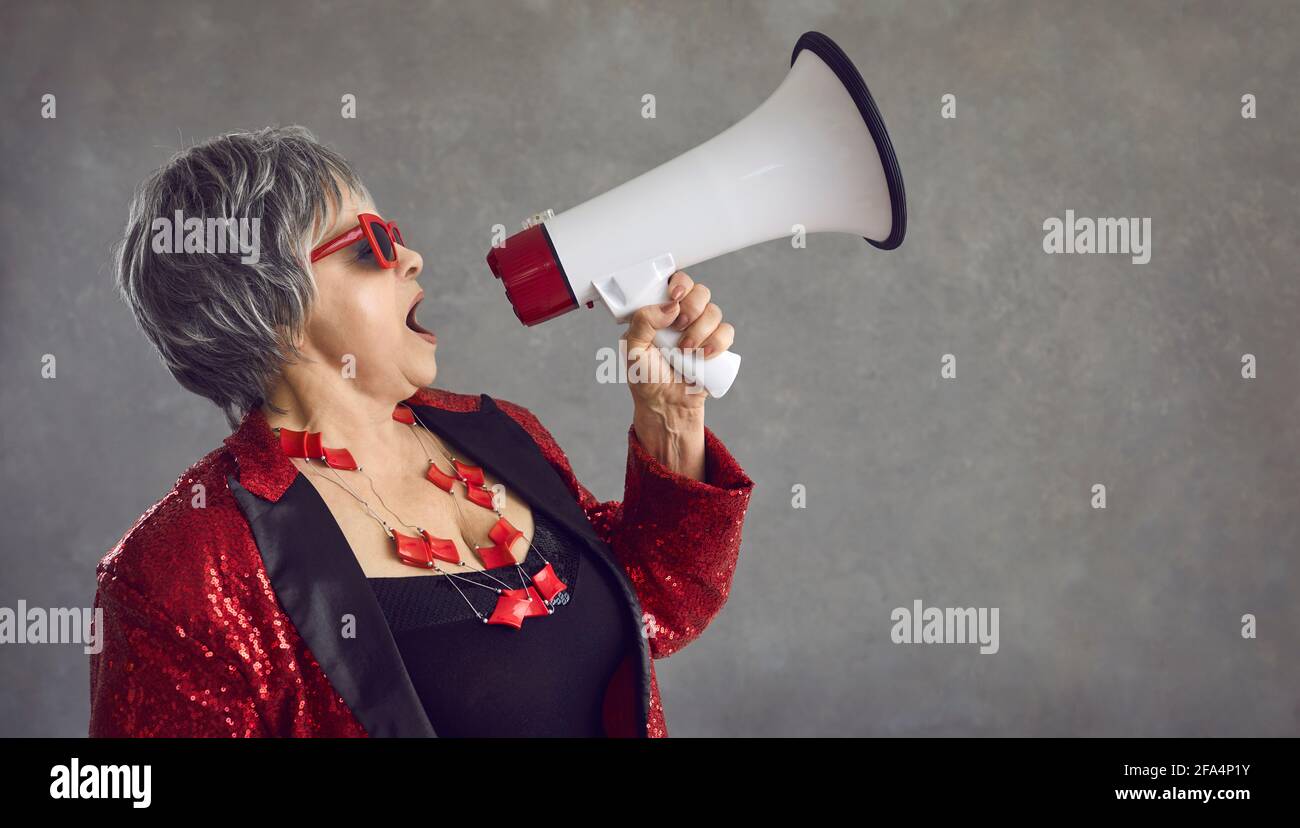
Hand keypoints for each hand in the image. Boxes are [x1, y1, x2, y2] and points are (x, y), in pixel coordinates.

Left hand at [622, 270, 735, 413]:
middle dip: (691, 309)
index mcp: (660, 311)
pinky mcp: (716, 346)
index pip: (676, 282)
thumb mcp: (632, 350)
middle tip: (678, 329)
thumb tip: (670, 306)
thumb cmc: (645, 379)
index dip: (680, 283)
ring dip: (700, 331)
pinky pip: (727, 332)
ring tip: (686, 352)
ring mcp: (701, 330)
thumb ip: (642, 322)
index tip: (674, 296)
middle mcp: (682, 317)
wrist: (666, 406)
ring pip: (714, 312)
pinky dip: (717, 342)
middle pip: (700, 292)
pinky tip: (703, 356)